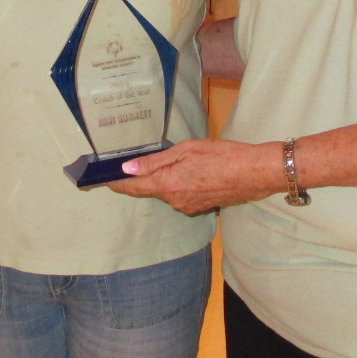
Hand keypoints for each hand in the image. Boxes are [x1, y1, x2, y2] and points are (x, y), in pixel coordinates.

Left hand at [107, 138, 280, 214]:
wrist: (254, 174)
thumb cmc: (222, 156)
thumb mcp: (186, 151)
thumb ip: (156, 161)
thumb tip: (128, 168)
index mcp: (167, 185)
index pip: (133, 187)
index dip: (116, 182)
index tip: (101, 178)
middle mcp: (174, 201)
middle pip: (150, 189)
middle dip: (141, 177)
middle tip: (131, 161)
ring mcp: (187, 206)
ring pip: (166, 191)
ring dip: (163, 179)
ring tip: (169, 161)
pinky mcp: (200, 207)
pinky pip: (181, 194)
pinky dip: (178, 183)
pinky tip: (190, 171)